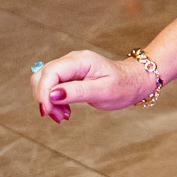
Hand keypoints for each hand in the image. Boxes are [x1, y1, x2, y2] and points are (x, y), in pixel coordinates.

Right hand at [31, 49, 153, 121]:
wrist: (134, 81)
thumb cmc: (123, 86)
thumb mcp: (103, 92)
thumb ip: (77, 92)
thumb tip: (52, 94)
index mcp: (81, 60)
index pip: (50, 72)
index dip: (43, 92)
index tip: (49, 111)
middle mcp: (72, 60)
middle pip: (41, 76)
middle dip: (44, 99)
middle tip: (59, 117)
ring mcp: (69, 67)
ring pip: (43, 82)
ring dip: (47, 102)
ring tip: (64, 116)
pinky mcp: (68, 75)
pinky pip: (51, 87)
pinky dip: (52, 101)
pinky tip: (65, 111)